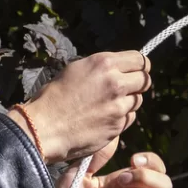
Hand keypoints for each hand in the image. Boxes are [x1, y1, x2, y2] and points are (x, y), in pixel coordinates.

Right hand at [15, 50, 150, 161]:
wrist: (43, 127)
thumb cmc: (53, 97)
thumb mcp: (76, 70)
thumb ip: (101, 68)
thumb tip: (118, 68)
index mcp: (104, 63)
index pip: (140, 59)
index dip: (140, 66)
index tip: (137, 71)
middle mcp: (115, 82)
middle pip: (144, 80)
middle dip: (138, 84)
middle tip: (127, 89)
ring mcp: (118, 106)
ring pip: (138, 100)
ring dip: (128, 102)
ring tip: (109, 105)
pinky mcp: (117, 126)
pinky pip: (129, 118)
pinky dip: (122, 118)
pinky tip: (105, 118)